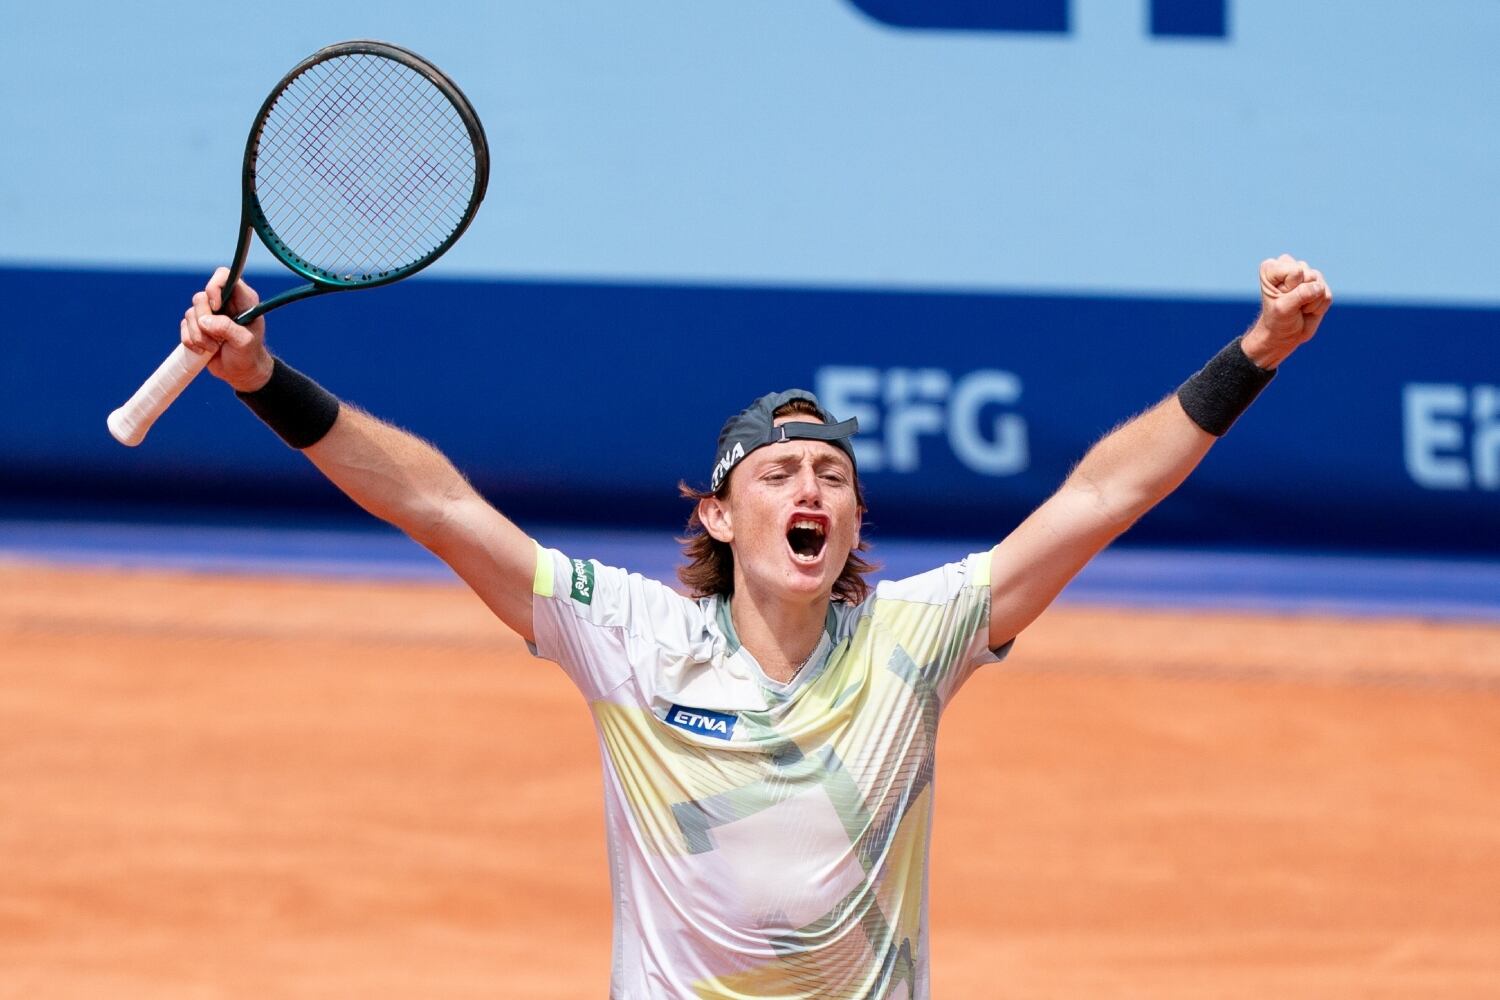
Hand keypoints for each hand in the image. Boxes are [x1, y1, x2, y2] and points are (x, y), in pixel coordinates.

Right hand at [182, 267, 273, 391]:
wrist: (240, 372)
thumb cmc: (249, 355)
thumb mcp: (244, 342)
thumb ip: (227, 328)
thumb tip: (204, 321)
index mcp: (242, 299)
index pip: (224, 276)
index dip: (214, 287)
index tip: (216, 306)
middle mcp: (224, 302)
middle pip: (200, 297)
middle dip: (204, 320)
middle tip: (217, 338)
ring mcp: (209, 313)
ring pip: (190, 313)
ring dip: (199, 335)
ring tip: (214, 348)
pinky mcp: (197, 326)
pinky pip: (184, 326)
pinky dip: (190, 340)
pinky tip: (204, 350)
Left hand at [1241, 254, 1332, 368]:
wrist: (1285, 334)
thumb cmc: (1277, 320)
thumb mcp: (1284, 308)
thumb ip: (1300, 295)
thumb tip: (1319, 287)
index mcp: (1272, 268)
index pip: (1295, 272)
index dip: (1290, 289)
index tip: (1281, 298)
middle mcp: (1289, 266)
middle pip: (1309, 276)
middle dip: (1301, 295)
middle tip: (1291, 304)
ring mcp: (1306, 274)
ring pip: (1319, 285)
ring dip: (1311, 302)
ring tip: (1298, 307)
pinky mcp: (1320, 285)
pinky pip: (1327, 296)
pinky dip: (1319, 307)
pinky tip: (1307, 309)